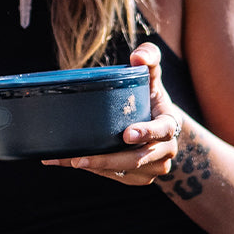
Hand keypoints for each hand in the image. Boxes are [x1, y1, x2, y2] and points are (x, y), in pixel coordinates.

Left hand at [42, 42, 183, 183]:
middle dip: (106, 160)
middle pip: (136, 159)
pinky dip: (92, 171)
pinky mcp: (138, 178)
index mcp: (170, 125)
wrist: (160, 129)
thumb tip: (138, 55)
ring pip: (122, 171)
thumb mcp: (153, 78)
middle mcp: (166, 151)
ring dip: (93, 167)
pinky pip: (114, 177)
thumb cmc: (151, 98)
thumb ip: (149, 59)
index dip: (146, 133)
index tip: (126, 134)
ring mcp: (153, 168)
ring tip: (63, 159)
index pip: (162, 130)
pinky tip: (67, 162)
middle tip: (79, 159)